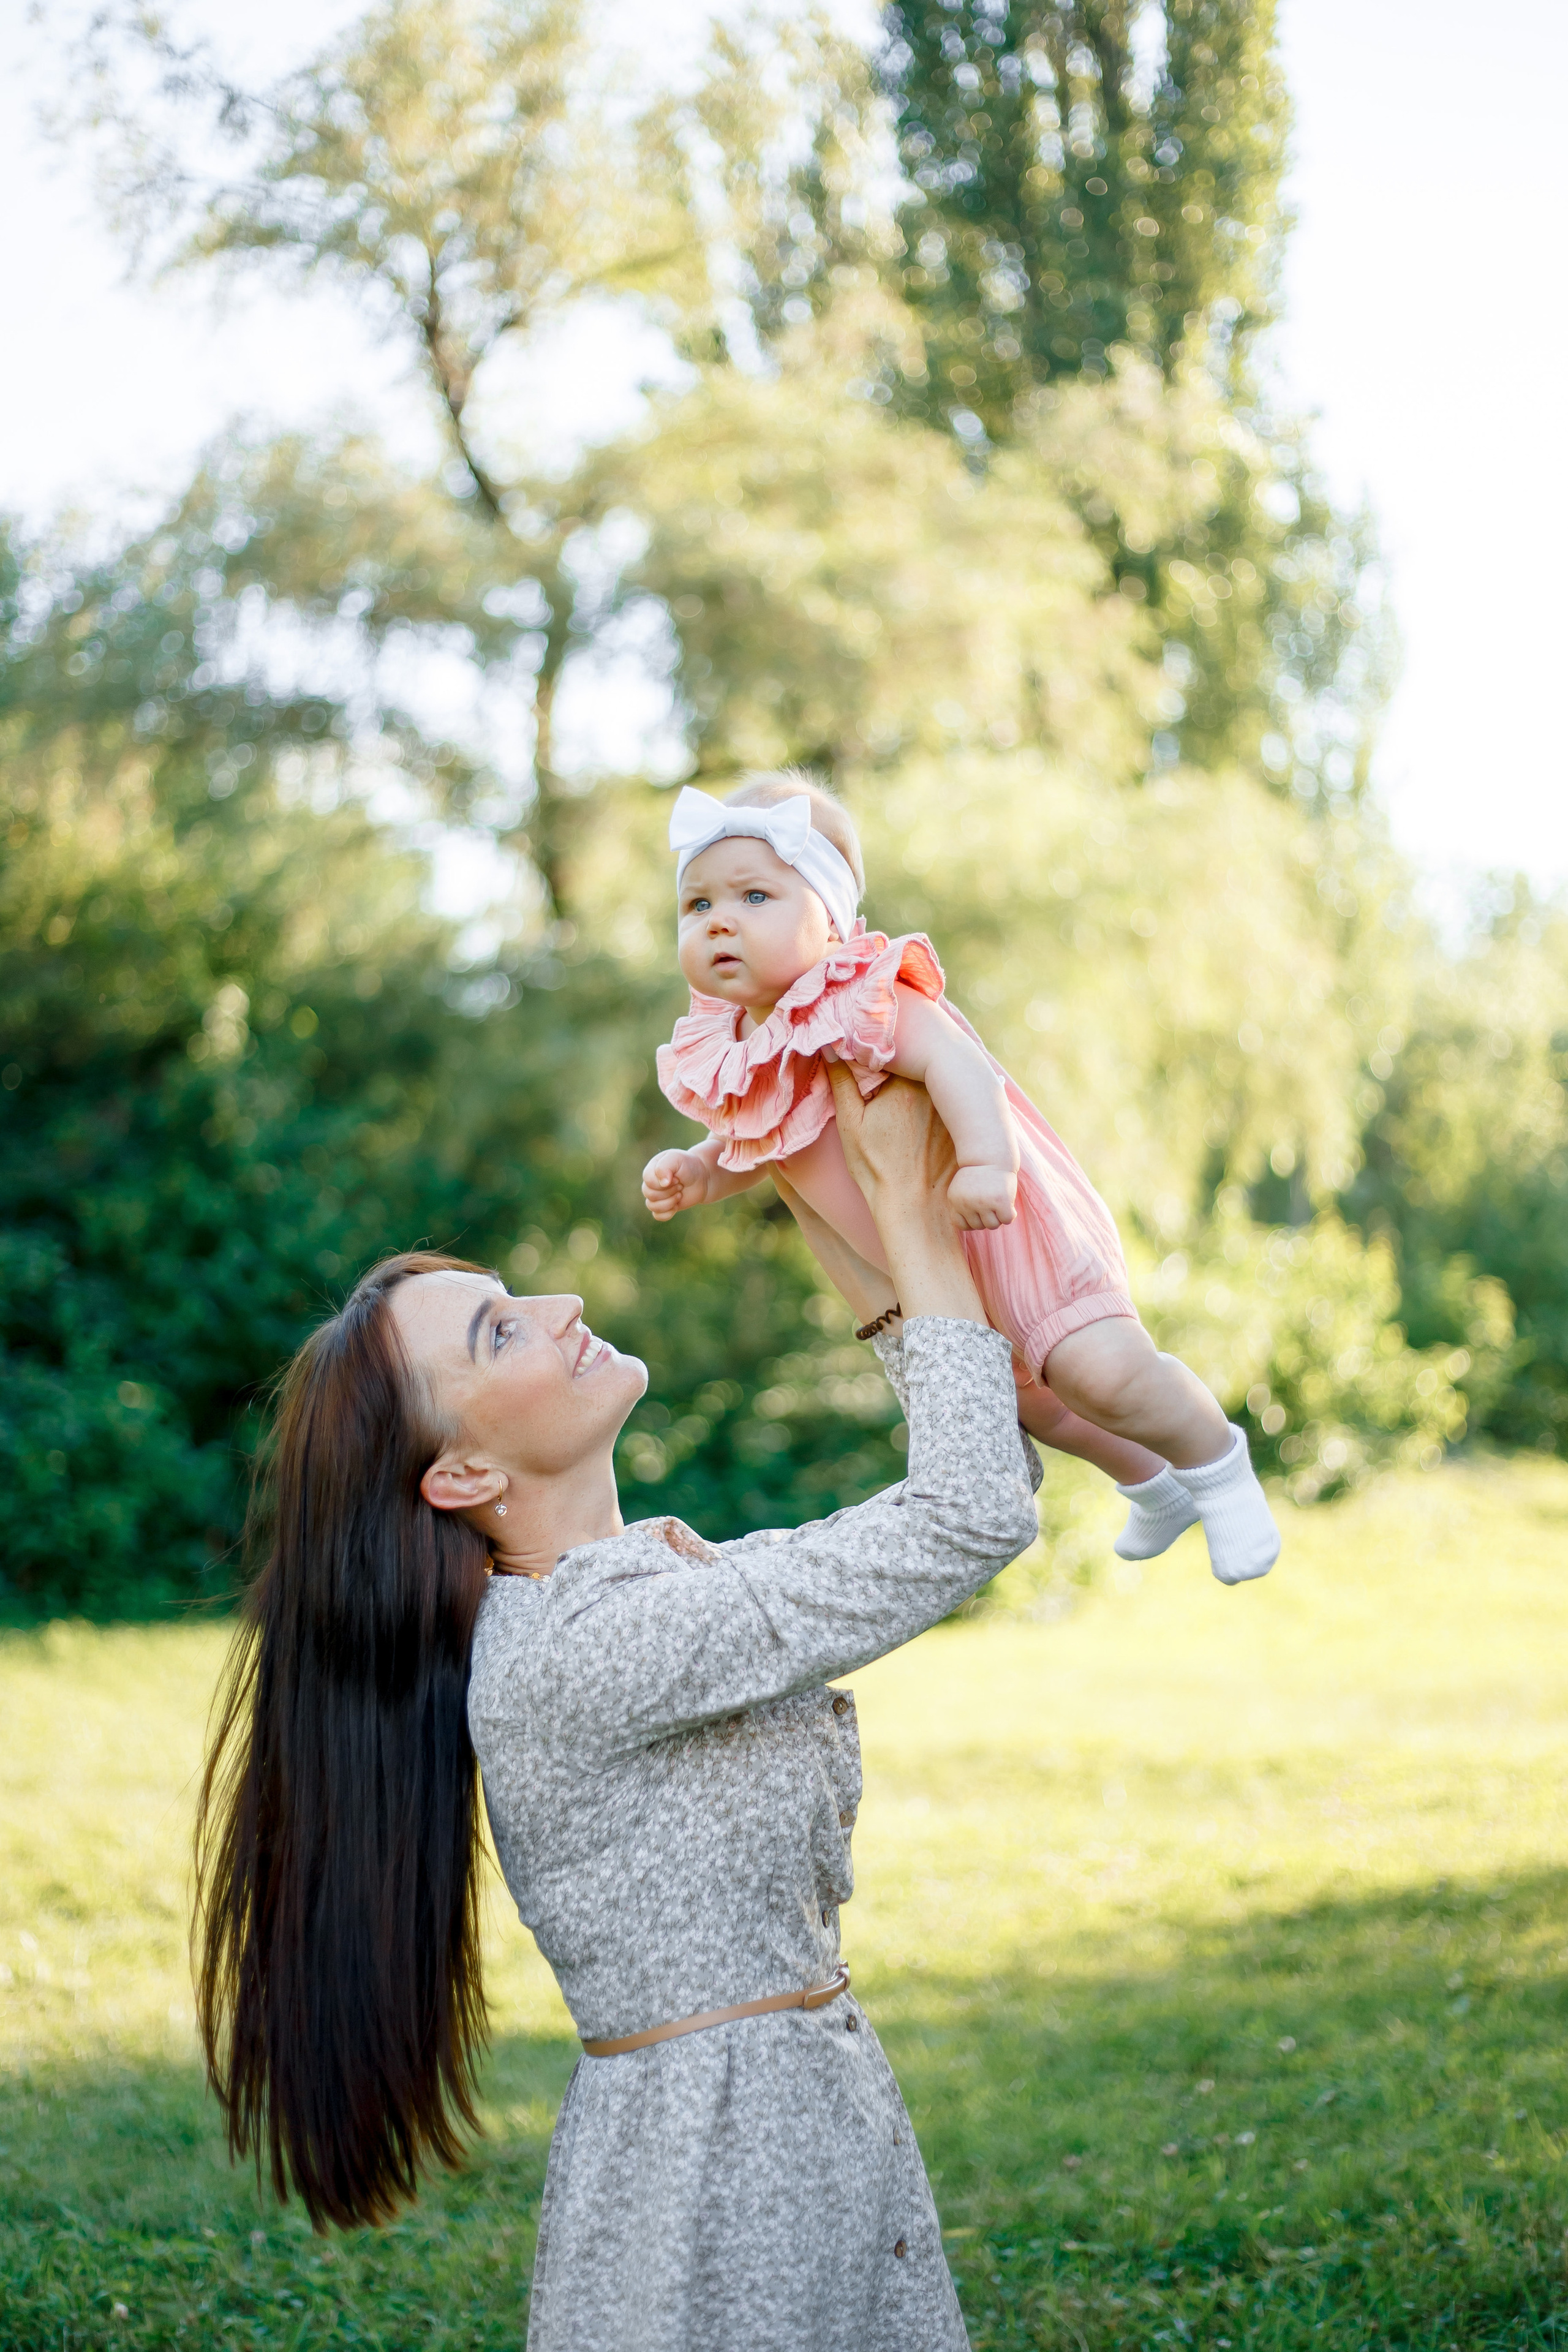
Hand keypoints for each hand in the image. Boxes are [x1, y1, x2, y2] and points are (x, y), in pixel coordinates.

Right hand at [642, 1148, 709, 1220]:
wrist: (702, 1177)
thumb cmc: (688, 1165)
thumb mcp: (676, 1158)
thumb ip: (664, 1167)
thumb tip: (663, 1184)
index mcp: (651, 1170)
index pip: (648, 1181)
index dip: (664, 1182)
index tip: (677, 1178)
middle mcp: (651, 1183)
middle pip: (650, 1194)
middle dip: (669, 1192)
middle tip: (680, 1185)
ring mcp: (656, 1196)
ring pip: (652, 1206)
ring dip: (669, 1202)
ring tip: (680, 1194)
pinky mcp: (663, 1207)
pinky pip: (657, 1216)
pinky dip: (668, 1213)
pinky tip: (677, 1205)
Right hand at [827, 1065, 957, 1220]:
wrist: (915, 1207)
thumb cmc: (877, 1169)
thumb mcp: (850, 1125)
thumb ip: (841, 1082)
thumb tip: (829, 1046)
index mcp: (903, 1085)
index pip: (895, 1053)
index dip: (883, 1057)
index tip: (874, 1068)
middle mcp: (934, 1091)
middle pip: (920, 1064)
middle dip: (907, 1067)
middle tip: (893, 1091)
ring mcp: (954, 1106)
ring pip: (937, 1081)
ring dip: (926, 1082)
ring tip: (911, 1108)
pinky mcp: (968, 1122)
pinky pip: (955, 1099)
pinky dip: (945, 1101)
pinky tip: (929, 1123)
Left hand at [947, 1163, 1017, 1230]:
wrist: (991, 1156)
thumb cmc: (977, 1174)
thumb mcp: (962, 1189)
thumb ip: (962, 1207)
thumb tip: (970, 1228)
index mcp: (955, 1200)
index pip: (962, 1225)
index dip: (972, 1220)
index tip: (977, 1210)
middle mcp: (967, 1203)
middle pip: (978, 1226)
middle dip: (986, 1217)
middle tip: (990, 1201)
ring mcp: (984, 1203)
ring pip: (993, 1225)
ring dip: (997, 1216)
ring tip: (998, 1202)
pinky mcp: (1001, 1201)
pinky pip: (1007, 1220)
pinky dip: (1009, 1214)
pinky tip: (1008, 1203)